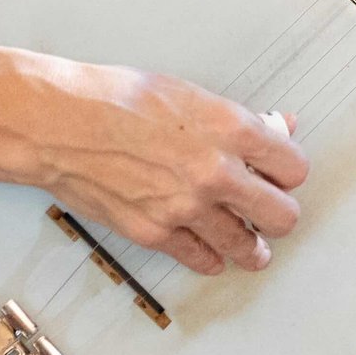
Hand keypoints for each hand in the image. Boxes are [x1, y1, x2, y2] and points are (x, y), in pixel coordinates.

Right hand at [20, 59, 307, 275]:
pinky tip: (210, 249)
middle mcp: (215, 172)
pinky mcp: (156, 234)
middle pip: (282, 215)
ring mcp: (186, 208)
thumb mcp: (190, 94)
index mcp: (229, 129)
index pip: (294, 168)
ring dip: (251, 245)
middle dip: (278, 213)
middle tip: (269, 210)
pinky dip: (210, 257)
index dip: (289, 171)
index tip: (281, 173)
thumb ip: (239, 120)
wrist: (60, 124)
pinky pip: (202, 261)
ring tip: (250, 242)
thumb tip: (276, 127)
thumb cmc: (115, 99)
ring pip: (247, 247)